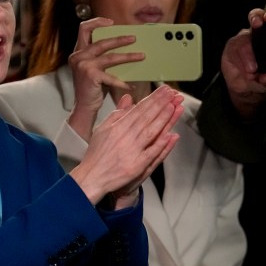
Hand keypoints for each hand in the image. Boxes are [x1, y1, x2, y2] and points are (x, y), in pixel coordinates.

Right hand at [67, 17, 145, 141]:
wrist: (83, 108)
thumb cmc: (92, 88)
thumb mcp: (94, 68)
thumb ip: (101, 57)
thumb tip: (124, 47)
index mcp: (77, 52)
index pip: (83, 28)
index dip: (97, 22)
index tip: (111, 23)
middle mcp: (78, 56)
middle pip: (101, 41)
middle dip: (120, 39)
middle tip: (133, 38)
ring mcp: (83, 65)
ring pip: (110, 57)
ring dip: (128, 56)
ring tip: (141, 56)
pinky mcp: (91, 76)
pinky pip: (112, 77)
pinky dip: (123, 82)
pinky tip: (131, 85)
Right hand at [71, 85, 183, 206]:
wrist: (92, 176)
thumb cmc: (97, 153)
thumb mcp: (103, 129)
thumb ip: (117, 113)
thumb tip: (128, 99)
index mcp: (117, 126)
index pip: (139, 109)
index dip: (153, 98)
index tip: (164, 90)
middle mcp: (125, 136)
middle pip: (147, 117)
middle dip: (161, 103)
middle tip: (173, 93)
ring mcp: (132, 150)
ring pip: (151, 131)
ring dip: (163, 118)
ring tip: (174, 106)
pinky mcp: (137, 165)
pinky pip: (151, 152)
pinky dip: (161, 143)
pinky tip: (170, 134)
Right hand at [220, 8, 265, 118]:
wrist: (247, 90)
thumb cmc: (262, 78)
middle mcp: (255, 36)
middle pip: (254, 20)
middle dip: (255, 19)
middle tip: (257, 25)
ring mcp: (241, 41)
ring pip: (242, 41)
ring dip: (247, 56)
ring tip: (252, 71)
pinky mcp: (230, 50)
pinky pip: (233, 52)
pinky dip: (240, 63)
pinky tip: (245, 73)